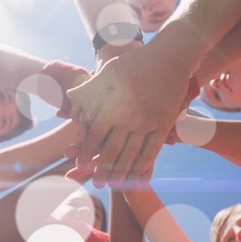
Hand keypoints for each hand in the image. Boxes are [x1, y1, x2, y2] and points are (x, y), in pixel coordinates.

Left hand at [66, 44, 190, 187]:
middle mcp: (130, 119)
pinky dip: (144, 162)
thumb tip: (70, 97)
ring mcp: (149, 123)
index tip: (78, 165)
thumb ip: (90, 88)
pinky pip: (153, 148)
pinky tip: (138, 172)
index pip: (95, 135)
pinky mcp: (164, 124)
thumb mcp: (109, 70)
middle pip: (112, 150)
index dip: (86, 151)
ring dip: (122, 171)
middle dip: (102, 169)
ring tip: (114, 184)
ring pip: (132, 153)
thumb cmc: (137, 61)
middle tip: (96, 183)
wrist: (171, 57)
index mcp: (114, 106)